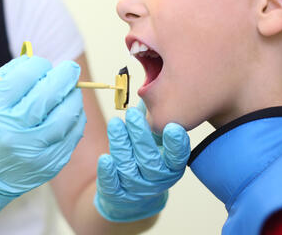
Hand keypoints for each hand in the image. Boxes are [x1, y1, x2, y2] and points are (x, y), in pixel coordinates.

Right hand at [0, 55, 86, 227]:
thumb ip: (6, 74)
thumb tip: (35, 59)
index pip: (25, 77)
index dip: (39, 65)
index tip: (42, 65)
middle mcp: (13, 133)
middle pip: (49, 95)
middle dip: (65, 75)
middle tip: (70, 69)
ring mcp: (34, 152)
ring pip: (68, 115)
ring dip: (74, 97)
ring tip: (71, 91)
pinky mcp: (50, 164)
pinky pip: (73, 134)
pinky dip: (76, 118)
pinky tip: (70, 112)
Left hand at [94, 101, 189, 221]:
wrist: (132, 195)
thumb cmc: (146, 157)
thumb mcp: (156, 140)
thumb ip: (155, 118)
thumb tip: (151, 86)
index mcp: (172, 166)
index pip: (177, 156)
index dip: (176, 144)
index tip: (173, 127)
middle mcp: (157, 179)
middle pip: (149, 159)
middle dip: (140, 135)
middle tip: (132, 114)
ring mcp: (137, 189)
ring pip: (129, 167)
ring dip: (121, 144)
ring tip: (115, 123)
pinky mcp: (118, 194)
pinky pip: (112, 184)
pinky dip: (108, 173)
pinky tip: (104, 159)